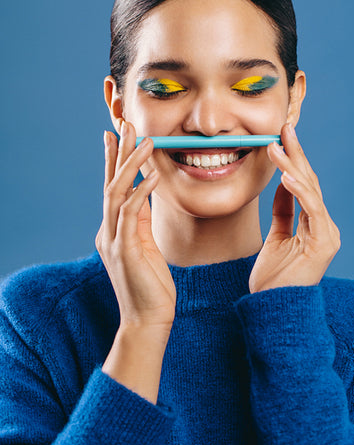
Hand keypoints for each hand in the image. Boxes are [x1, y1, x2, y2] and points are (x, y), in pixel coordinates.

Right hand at [95, 120, 175, 330]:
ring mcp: (113, 241)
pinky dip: (142, 193)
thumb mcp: (145, 245)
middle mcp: (108, 231)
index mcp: (113, 229)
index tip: (117, 135)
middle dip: (118, 153)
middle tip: (125, 125)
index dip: (114, 160)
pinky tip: (155, 176)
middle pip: (111, 183)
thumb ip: (140, 221)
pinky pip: (131, 215)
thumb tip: (145, 194)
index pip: (113, 188)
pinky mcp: (124, 251)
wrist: (148, 319)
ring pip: (117, 193)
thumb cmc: (151, 284)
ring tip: (146, 142)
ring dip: (131, 166)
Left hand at [249, 122, 340, 292]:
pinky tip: (286, 176)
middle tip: (285, 128)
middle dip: (296, 154)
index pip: (303, 185)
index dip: (293, 160)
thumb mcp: (276, 237)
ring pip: (310, 192)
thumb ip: (283, 211)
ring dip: (292, 167)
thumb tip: (282, 182)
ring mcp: (327, 235)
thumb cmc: (272, 279)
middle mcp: (324, 226)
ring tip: (277, 147)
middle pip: (309, 183)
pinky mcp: (325, 244)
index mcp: (314, 225)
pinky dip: (299, 192)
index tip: (281, 138)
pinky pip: (312, 211)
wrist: (272, 310)